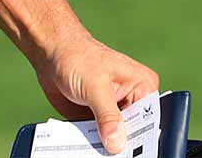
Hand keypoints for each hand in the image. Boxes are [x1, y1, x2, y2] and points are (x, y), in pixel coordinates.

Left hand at [35, 33, 159, 154]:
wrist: (52, 54)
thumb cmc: (79, 58)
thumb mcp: (96, 87)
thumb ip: (108, 116)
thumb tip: (117, 144)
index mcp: (142, 86)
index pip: (149, 119)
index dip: (140, 137)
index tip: (127, 153)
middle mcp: (132, 101)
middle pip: (133, 133)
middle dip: (121, 146)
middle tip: (108, 154)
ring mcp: (114, 112)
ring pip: (115, 139)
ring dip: (104, 148)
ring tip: (93, 153)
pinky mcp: (97, 120)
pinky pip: (98, 140)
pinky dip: (91, 146)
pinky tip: (83, 149)